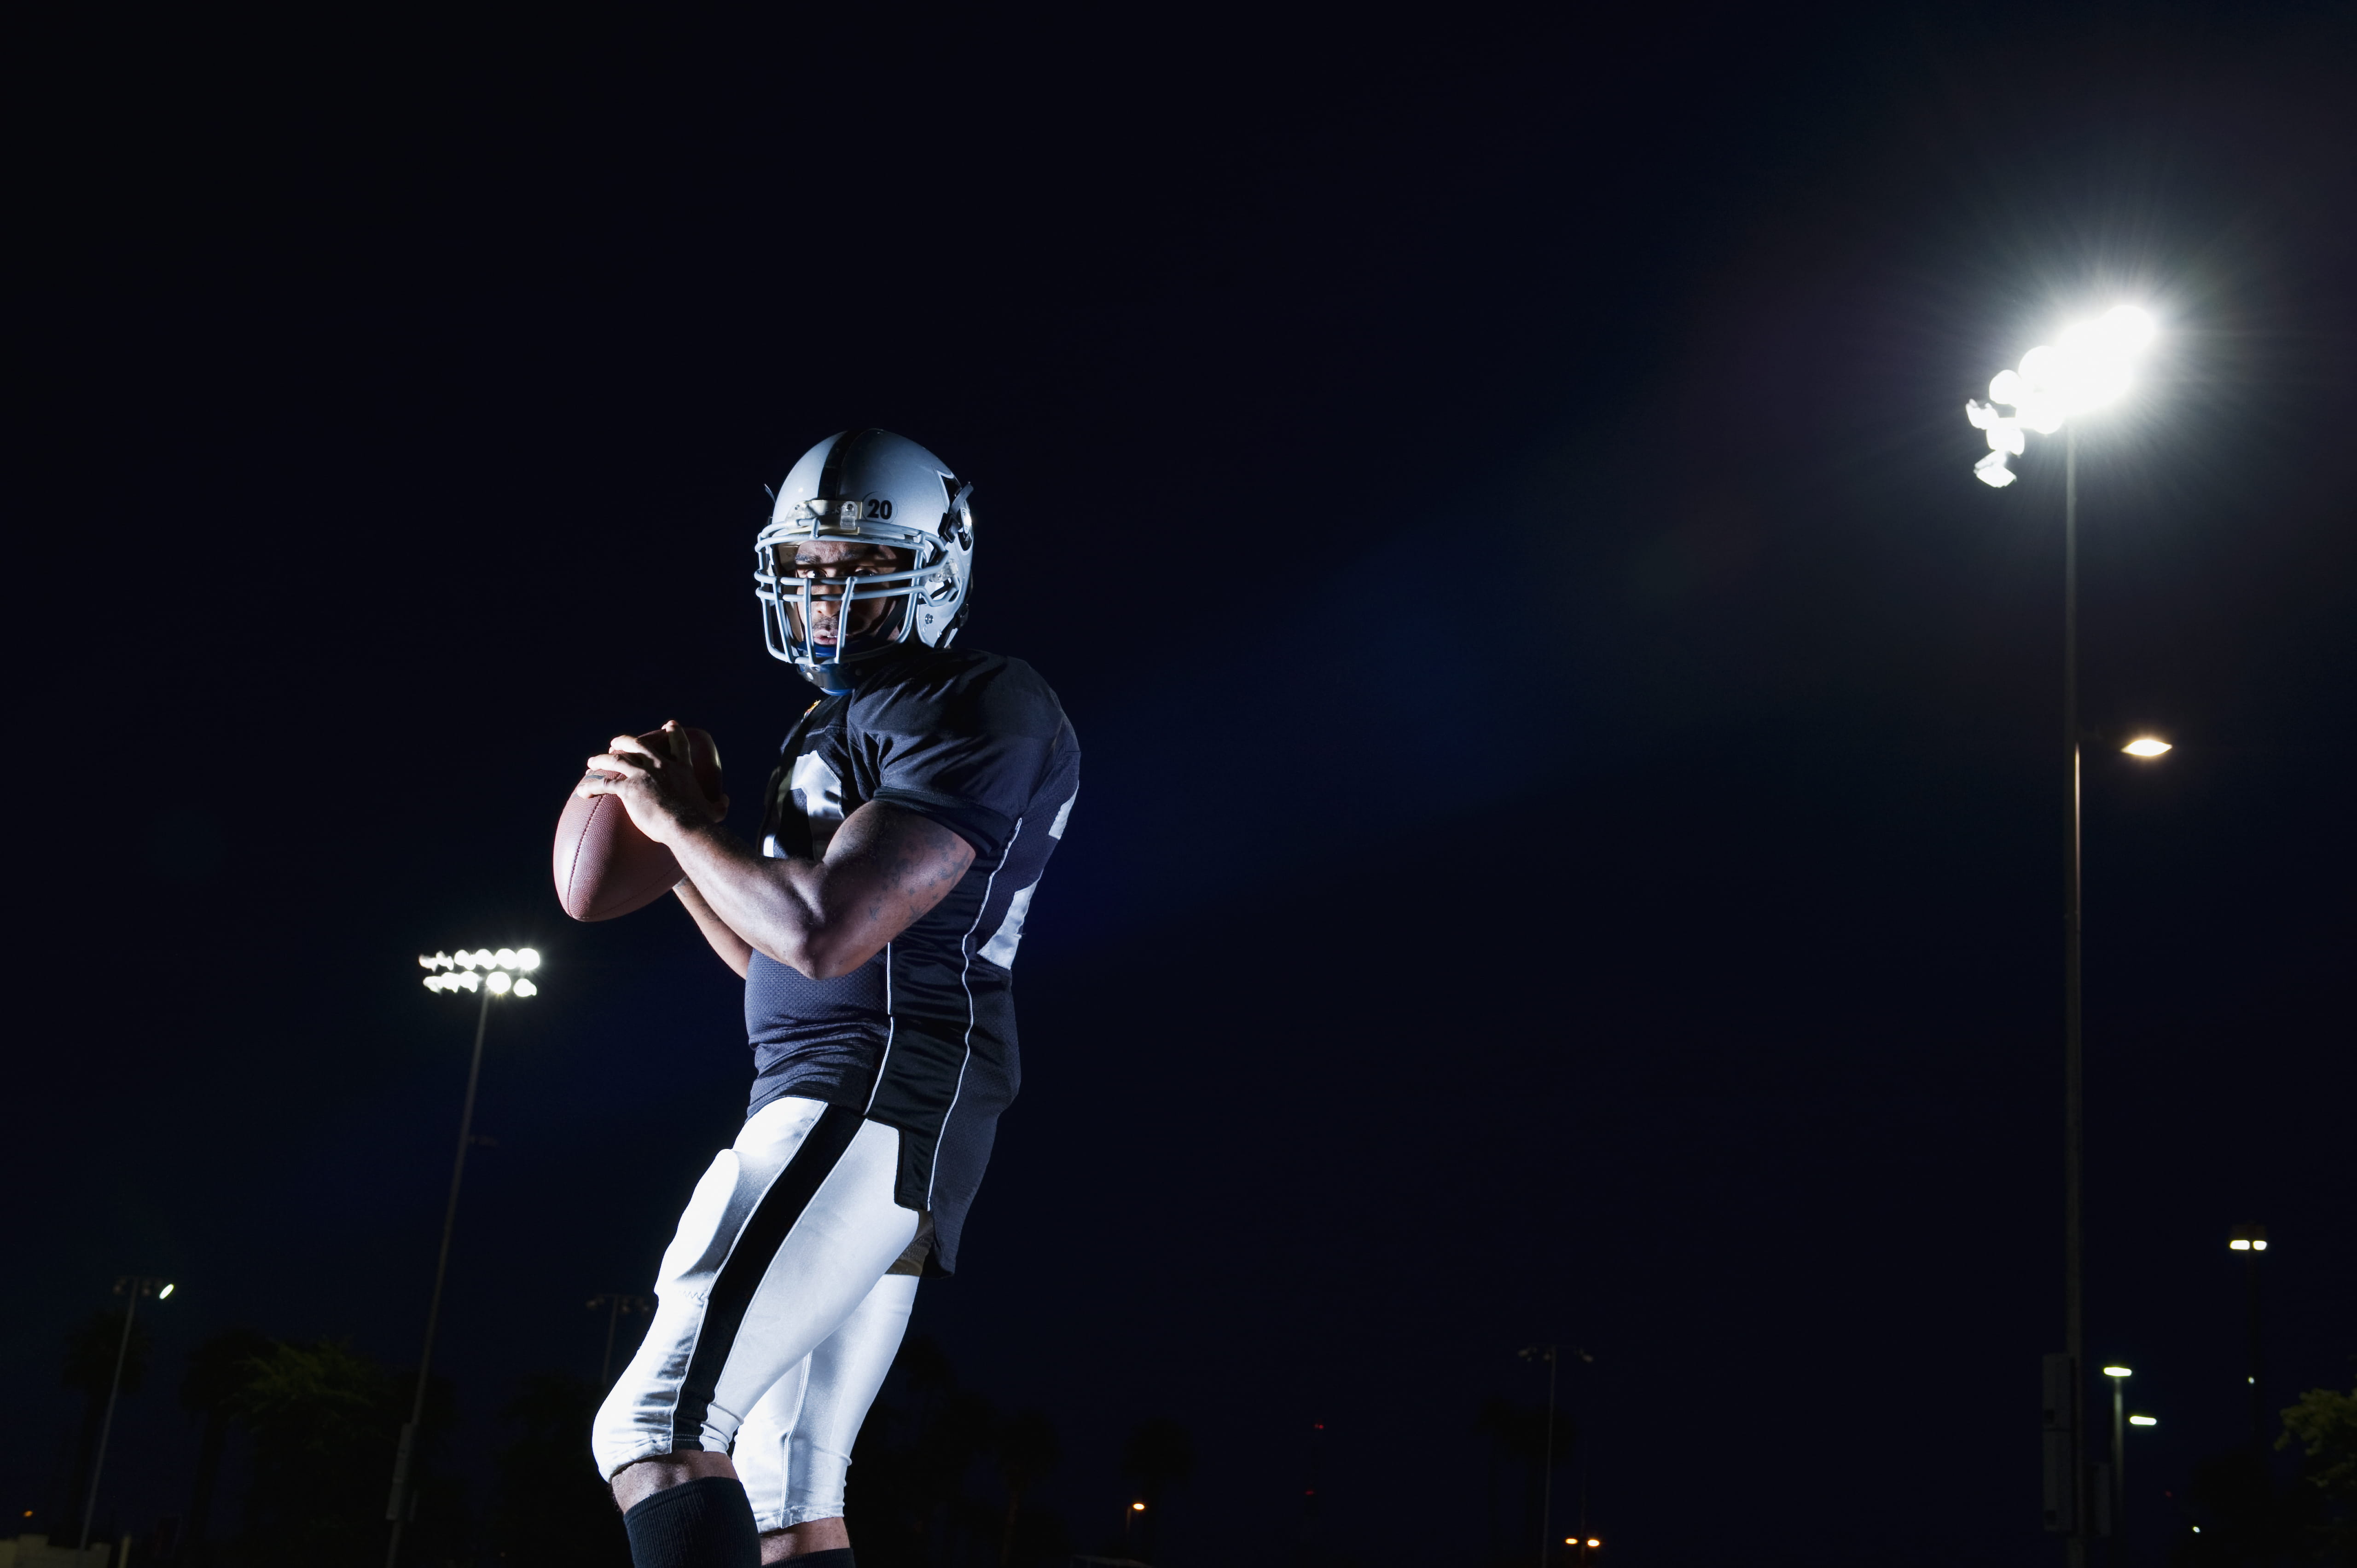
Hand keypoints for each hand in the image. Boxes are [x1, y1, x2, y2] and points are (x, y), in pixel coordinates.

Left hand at [576, 721, 728, 846]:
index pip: (678, 744)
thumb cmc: (700, 822)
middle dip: (625, 740)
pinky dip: (591, 786)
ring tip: (591, 762)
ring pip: (616, 759)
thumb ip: (721, 804)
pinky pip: (605, 784)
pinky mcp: (629, 789)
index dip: (673, 732)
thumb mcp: (716, 811)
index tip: (669, 725)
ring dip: (601, 759)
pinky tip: (583, 791)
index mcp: (680, 770)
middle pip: (639, 745)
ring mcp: (643, 775)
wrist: (685, 825)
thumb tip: (727, 801)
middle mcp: (660, 767)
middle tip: (615, 742)